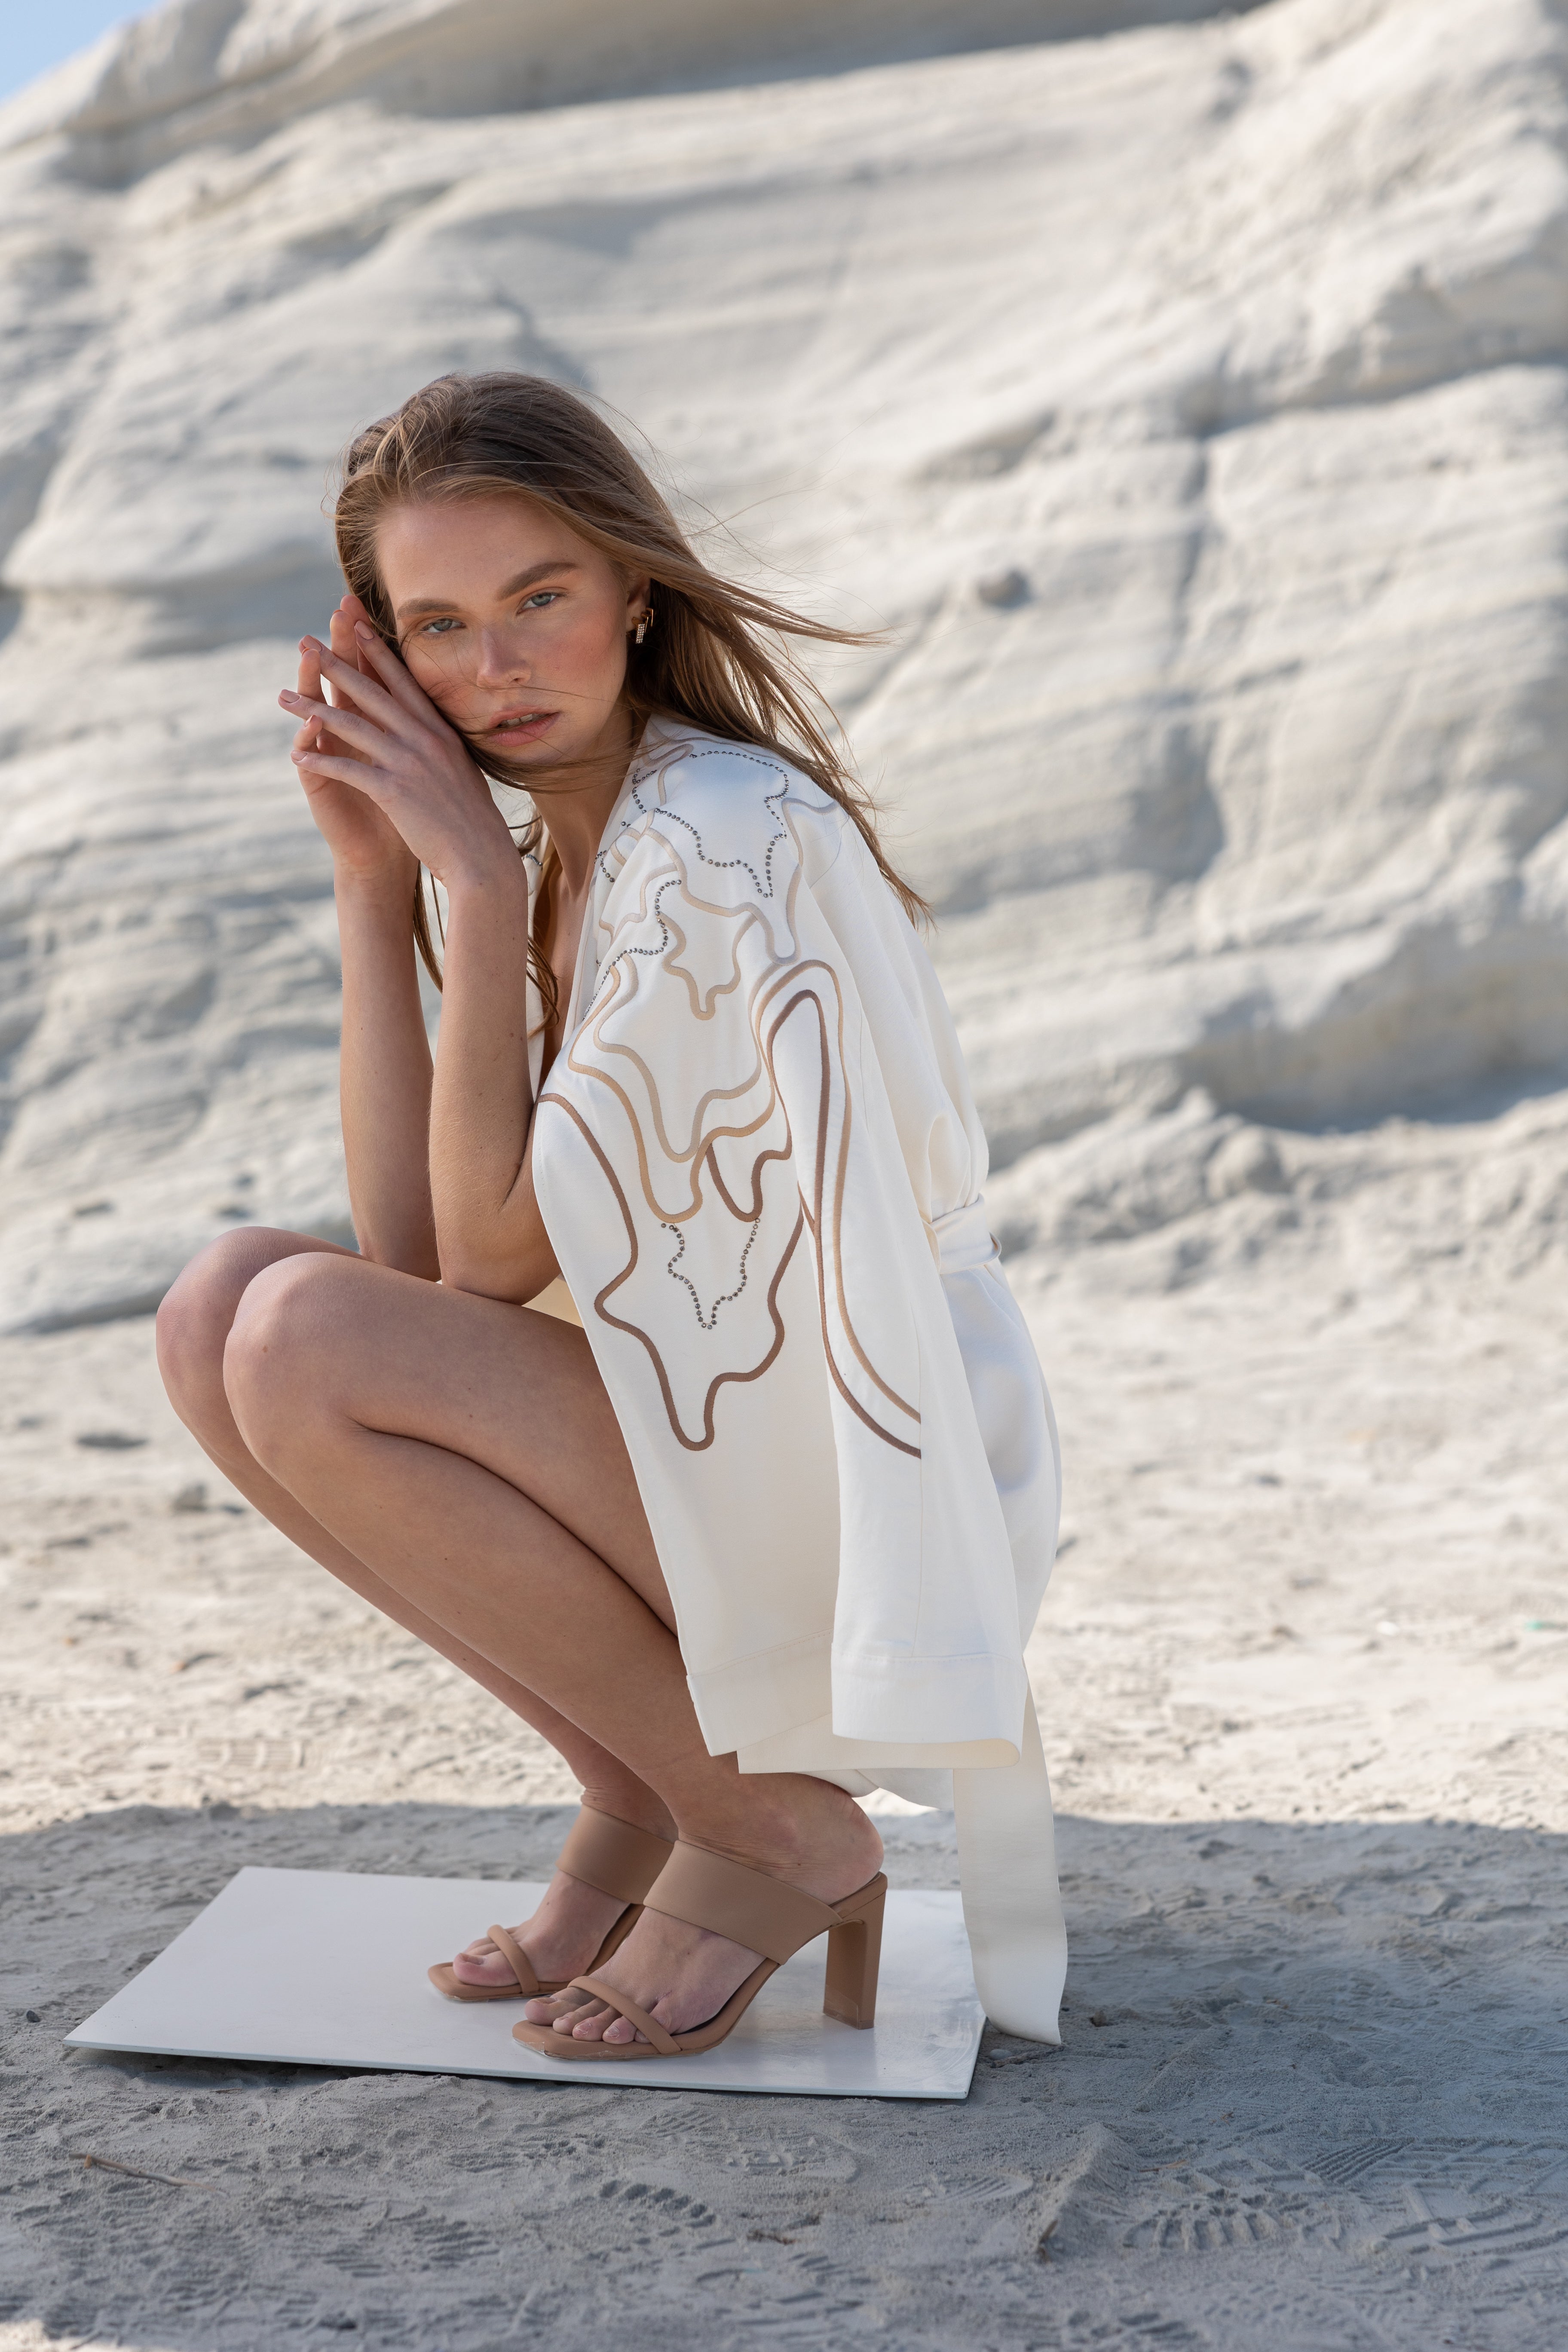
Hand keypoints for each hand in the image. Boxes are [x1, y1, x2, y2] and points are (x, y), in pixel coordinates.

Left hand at [280, 617, 521, 897]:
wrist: (482, 857)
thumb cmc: (474, 821)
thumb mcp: (463, 770)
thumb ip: (445, 747)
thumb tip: (440, 731)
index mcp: (440, 732)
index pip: (404, 682)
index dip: (378, 652)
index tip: (356, 626)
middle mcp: (423, 739)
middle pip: (371, 693)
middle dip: (335, 664)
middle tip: (307, 641)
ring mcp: (407, 763)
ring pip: (351, 725)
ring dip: (312, 709)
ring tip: (283, 696)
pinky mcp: (392, 791)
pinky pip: (347, 768)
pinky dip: (320, 759)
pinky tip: (295, 753)